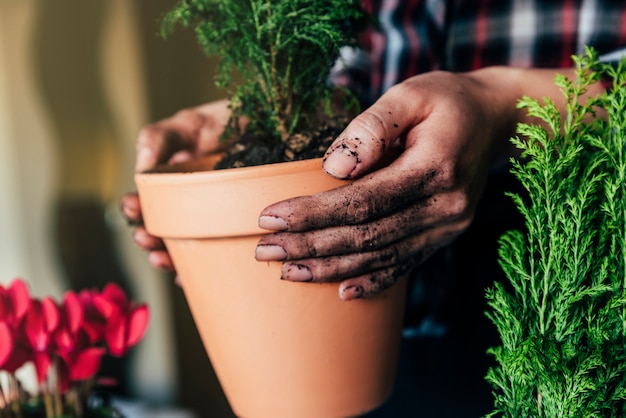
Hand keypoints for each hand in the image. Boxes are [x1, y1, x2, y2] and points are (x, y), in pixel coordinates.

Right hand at [120, 99, 232, 270]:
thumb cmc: (229, 120)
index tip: (133, 209)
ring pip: (187, 251)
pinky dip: (205, 272)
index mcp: (172, 184)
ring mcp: (216, 223)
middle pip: (162, 233)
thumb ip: (159, 139)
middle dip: (148, 240)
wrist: (276, 123)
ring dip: (168, 260)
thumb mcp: (190, 124)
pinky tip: (193, 276)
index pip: (146, 203)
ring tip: (163, 259)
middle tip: (146, 238)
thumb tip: (140, 170)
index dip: (134, 210)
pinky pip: (221, 258)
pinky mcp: (240, 233)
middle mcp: (191, 208)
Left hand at [255, 69, 526, 300]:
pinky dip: (372, 280)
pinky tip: (342, 291)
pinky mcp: (443, 235)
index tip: (270, 219)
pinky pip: (405, 264)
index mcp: (434, 169)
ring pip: (381, 257)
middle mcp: (445, 207)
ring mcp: (447, 227)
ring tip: (288, 272)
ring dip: (331, 268)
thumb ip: (371, 128)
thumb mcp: (409, 94)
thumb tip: (333, 170)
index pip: (363, 202)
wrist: (494, 120)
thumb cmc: (446, 101)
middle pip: (367, 236)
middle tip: (264, 251)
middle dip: (311, 246)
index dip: (313, 214)